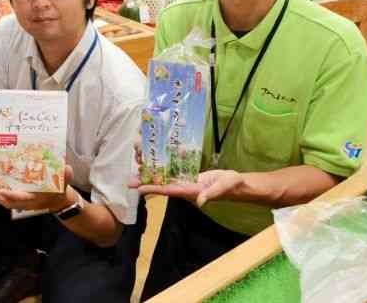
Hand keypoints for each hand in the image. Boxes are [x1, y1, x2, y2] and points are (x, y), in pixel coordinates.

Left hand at [0, 166, 74, 211]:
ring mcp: (22, 203)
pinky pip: (7, 200)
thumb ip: (66, 176)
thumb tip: (67, 168)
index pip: (20, 198)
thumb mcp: (64, 183)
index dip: (10, 195)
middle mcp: (27, 203)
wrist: (59, 201)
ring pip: (5, 202)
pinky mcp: (20, 200)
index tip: (0, 189)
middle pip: (8, 203)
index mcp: (35, 199)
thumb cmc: (60, 191)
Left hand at [129, 169, 243, 206]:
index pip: (168, 191)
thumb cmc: (231, 186)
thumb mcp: (222, 187)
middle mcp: (185, 188)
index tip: (138, 189)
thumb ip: (211, 194)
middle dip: (146, 184)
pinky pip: (173, 174)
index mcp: (190, 192)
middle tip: (129, 181)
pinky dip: (164, 170)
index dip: (153, 189)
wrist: (237, 184)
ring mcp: (186, 183)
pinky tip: (154, 165)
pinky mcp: (189, 177)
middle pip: (162, 186)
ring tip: (137, 171)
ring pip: (165, 180)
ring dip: (152, 176)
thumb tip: (201, 202)